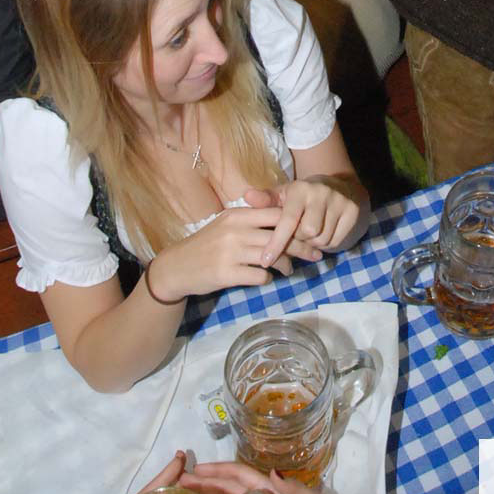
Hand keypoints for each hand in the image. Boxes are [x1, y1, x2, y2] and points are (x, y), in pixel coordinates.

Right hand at [153, 203, 324, 300]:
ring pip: (272, 258)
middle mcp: (235, 230)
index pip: (276, 214)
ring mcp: (230, 252)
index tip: (311, 232)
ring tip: (290, 270)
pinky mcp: (226, 274)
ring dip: (286, 265)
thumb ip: (252, 222)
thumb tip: (286, 225)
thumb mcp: (227, 225)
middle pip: (279, 236)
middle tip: (316, 254)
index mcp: (238, 215)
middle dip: (302, 246)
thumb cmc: (207, 245)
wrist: (177, 267)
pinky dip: (267, 280)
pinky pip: (259, 277)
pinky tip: (266, 279)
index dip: (297, 223)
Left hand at [244, 180, 359, 268]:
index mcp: (300, 189)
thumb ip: (266, 200)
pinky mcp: (352, 212)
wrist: (340, 187)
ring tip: (311, 233)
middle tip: (298, 235)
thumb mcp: (284, 196)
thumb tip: (246, 195)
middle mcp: (321, 193)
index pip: (287, 220)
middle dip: (300, 240)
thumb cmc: (303, 197)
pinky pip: (336, 241)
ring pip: (322, 240)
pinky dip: (328, 243)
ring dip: (314, 243)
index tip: (265, 261)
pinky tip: (326, 232)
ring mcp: (340, 201)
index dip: (276, 242)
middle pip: (307, 234)